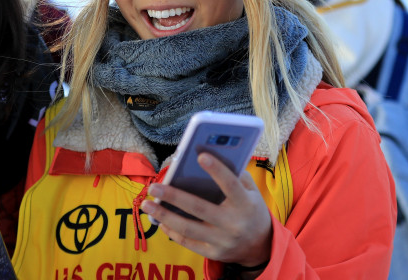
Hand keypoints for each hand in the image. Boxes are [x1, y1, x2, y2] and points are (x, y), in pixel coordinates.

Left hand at [140, 153, 271, 266]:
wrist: (260, 246)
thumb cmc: (250, 210)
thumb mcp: (252, 192)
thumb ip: (235, 175)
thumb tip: (208, 156)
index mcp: (245, 204)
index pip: (230, 185)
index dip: (217, 170)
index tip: (200, 155)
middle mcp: (233, 224)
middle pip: (199, 208)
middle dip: (173, 196)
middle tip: (153, 187)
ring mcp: (223, 241)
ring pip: (188, 228)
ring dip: (164, 215)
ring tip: (146, 204)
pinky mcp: (214, 253)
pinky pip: (188, 242)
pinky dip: (171, 231)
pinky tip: (160, 220)